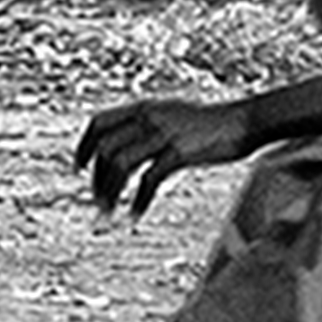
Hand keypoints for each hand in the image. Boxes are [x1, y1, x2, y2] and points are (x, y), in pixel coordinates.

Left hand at [76, 96, 247, 218]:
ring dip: (110, 191)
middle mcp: (149, 117)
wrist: (243, 121)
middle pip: (106, 147)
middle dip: (96, 178)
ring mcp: (164, 134)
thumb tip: (126, 142)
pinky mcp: (180, 152)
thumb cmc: (210, 123)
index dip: (83, 147)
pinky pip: (149, 179)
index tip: (78, 168)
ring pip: (120, 163)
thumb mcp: (172, 114)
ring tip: (110, 211)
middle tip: (97, 201)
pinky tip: (135, 213)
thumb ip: (148, 124)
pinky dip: (138, 199)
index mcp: (144, 107)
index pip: (99, 123)